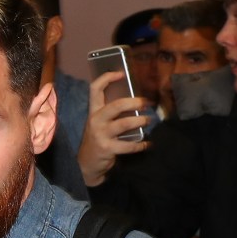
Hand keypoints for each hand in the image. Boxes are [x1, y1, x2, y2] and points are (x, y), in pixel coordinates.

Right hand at [77, 70, 150, 186]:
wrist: (87, 163)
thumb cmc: (98, 138)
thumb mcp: (99, 123)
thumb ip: (111, 113)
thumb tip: (135, 101)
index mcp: (93, 111)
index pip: (95, 89)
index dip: (107, 78)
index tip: (121, 74)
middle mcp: (96, 120)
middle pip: (116, 105)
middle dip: (134, 102)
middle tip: (147, 102)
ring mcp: (101, 134)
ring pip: (124, 124)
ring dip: (140, 121)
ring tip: (149, 120)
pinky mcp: (107, 148)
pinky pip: (128, 145)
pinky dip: (141, 144)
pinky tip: (147, 143)